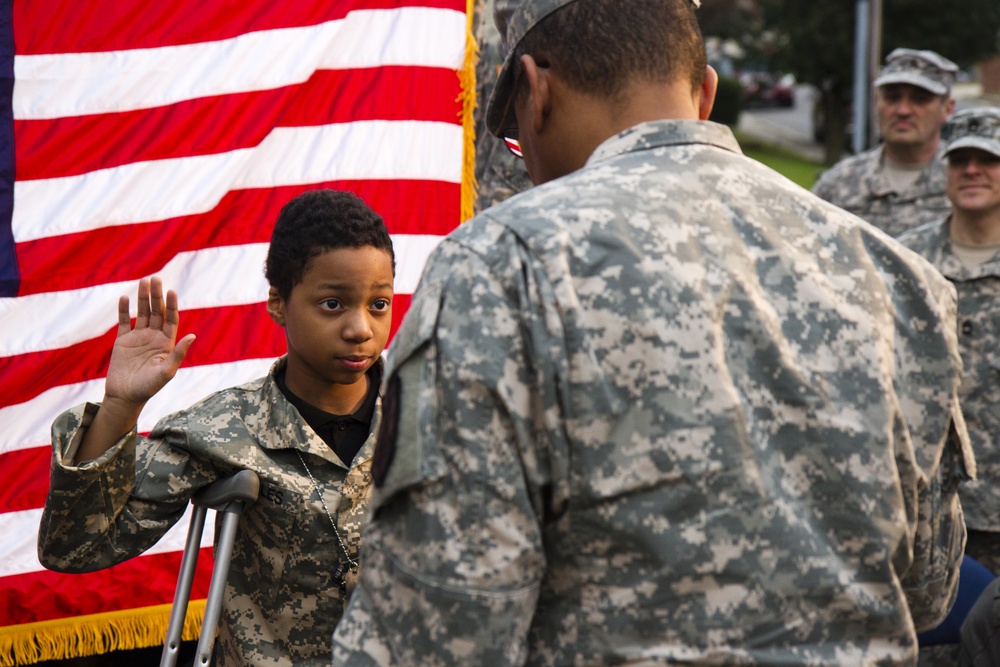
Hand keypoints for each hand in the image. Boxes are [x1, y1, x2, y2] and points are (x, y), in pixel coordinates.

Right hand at [102, 276, 195, 413]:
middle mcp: (154, 337)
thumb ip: (178, 353)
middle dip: (156, 296)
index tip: (171, 291)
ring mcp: (138, 338)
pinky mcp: (123, 341)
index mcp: (166, 343)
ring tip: (143, 281)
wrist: (125, 397)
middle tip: (155, 278)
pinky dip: (123, 310)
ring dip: (142, 298)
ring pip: (141, 313)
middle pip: (156, 312)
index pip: (171, 319)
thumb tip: (192, 335)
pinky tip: (125, 298)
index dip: (172, 305)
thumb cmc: (148, 388)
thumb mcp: (166, 371)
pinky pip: (123, 322)